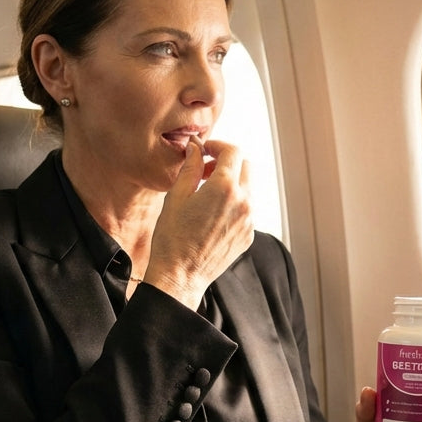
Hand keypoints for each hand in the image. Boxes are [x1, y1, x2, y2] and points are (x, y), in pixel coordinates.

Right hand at [143, 138, 253, 308]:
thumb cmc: (173, 238)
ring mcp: (249, 220)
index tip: (205, 150)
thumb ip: (191, 167)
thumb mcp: (177, 196)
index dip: (218, 146)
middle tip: (205, 171)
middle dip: (227, 163)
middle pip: (246, 166)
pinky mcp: (248, 235)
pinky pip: (246, 209)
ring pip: (248, 188)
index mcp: (225, 188)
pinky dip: (234, 204)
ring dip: (232, 183)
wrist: (181, 275)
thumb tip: (195, 148)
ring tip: (207, 194)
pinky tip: (212, 214)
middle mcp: (244, 202)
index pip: (233, 152)